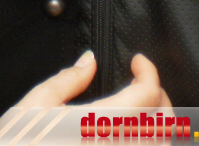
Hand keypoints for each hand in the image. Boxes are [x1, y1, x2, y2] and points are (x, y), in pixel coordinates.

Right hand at [0, 52, 170, 143]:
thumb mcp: (34, 107)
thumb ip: (67, 80)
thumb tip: (88, 61)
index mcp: (99, 124)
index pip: (147, 94)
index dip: (148, 71)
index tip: (137, 61)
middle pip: (164, 122)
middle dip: (160, 95)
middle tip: (143, 80)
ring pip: (161, 144)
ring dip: (159, 121)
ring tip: (143, 106)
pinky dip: (150, 142)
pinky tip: (134, 133)